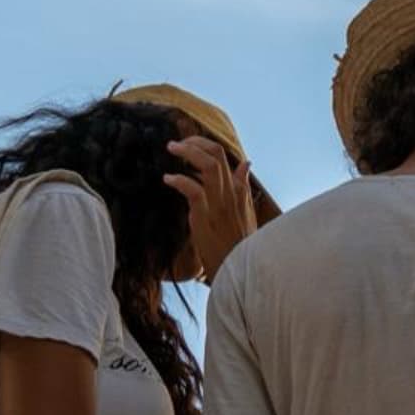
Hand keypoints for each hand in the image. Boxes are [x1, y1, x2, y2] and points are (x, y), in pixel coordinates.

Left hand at [164, 137, 255, 280]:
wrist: (239, 270)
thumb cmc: (241, 244)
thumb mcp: (246, 212)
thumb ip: (243, 186)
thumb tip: (246, 163)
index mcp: (238, 191)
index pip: (224, 157)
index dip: (204, 145)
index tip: (188, 145)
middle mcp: (230, 194)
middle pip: (216, 156)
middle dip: (194, 143)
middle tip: (175, 144)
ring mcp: (219, 205)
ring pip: (209, 167)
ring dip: (188, 153)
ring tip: (172, 149)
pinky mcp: (206, 217)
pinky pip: (195, 191)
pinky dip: (181, 181)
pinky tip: (169, 178)